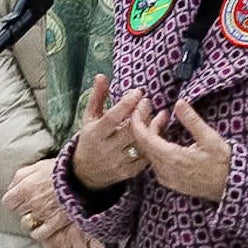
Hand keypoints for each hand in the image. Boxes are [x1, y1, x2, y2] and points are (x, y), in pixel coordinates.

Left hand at [3, 158, 63, 230]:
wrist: (81, 175)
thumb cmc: (59, 168)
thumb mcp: (35, 166)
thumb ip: (20, 177)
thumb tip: (11, 188)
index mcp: (24, 188)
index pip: (8, 202)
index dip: (14, 200)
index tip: (20, 198)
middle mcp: (31, 203)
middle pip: (19, 212)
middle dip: (25, 207)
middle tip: (35, 202)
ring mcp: (42, 214)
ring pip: (28, 223)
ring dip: (32, 218)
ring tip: (41, 212)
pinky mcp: (54, 223)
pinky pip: (39, 234)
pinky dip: (38, 232)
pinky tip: (41, 227)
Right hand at [68, 74, 151, 189]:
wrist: (86, 172)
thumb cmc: (90, 138)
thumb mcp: (90, 117)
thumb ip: (97, 97)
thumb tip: (102, 75)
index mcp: (95, 133)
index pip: (112, 118)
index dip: (126, 104)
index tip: (138, 92)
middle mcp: (106, 149)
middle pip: (130, 130)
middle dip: (143, 114)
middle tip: (148, 102)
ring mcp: (118, 162)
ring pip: (141, 144)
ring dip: (154, 128)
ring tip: (161, 115)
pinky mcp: (129, 172)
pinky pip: (146, 157)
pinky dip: (154, 143)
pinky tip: (158, 132)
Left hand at [131, 98, 230, 201]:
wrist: (231, 186)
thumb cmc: (222, 162)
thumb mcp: (209, 137)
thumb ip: (191, 120)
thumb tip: (179, 103)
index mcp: (171, 158)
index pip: (143, 137)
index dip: (138, 120)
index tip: (140, 106)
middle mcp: (164, 170)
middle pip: (144, 144)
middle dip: (146, 124)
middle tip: (158, 110)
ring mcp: (166, 178)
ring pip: (149, 152)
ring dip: (153, 134)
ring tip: (165, 119)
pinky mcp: (170, 182)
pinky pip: (155, 162)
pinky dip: (156, 146)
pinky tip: (166, 138)